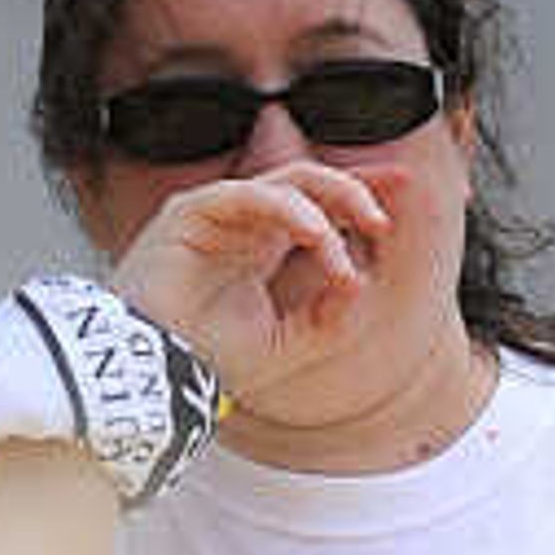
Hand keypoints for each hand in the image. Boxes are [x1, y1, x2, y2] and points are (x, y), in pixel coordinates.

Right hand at [113, 168, 392, 397]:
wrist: (151, 372)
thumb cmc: (203, 358)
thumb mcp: (287, 345)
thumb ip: (328, 319)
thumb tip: (361, 281)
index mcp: (263, 246)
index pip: (319, 205)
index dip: (359, 192)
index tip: (403, 190)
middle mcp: (243, 223)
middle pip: (309, 182)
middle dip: (355, 188)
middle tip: (387, 215)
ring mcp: (216, 213)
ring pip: (287, 183)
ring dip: (332, 202)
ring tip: (363, 229)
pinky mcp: (191, 212)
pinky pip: (248, 195)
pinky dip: (290, 210)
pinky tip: (319, 234)